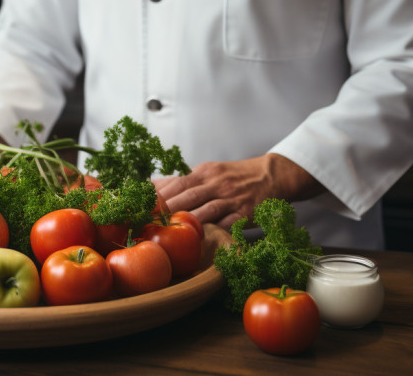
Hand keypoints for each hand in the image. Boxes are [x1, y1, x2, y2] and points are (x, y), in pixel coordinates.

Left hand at [154, 154, 324, 228]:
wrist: (272, 174)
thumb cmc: (234, 176)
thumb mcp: (209, 171)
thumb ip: (183, 181)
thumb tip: (151, 186)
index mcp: (205, 172)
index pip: (177, 183)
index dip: (159, 195)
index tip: (141, 206)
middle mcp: (217, 184)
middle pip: (188, 197)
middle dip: (167, 209)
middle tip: (147, 223)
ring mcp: (232, 199)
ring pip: (206, 211)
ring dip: (186, 222)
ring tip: (168, 233)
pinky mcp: (246, 213)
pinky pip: (228, 223)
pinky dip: (214, 231)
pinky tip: (200, 240)